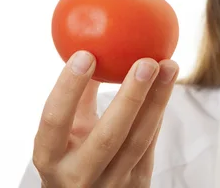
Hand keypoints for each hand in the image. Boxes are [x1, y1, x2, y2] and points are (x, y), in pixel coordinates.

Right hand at [32, 50, 178, 186]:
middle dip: (131, 97)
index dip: (68, 88)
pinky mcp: (137, 186)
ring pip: (139, 140)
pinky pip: (150, 144)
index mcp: (50, 157)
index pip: (54, 121)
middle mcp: (78, 176)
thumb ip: (77, 97)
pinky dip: (157, 112)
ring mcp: (111, 184)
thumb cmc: (72, 156)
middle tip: (147, 62)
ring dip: (157, 100)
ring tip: (169, 66)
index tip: (85, 54)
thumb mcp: (66, 134)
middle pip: (108, 136)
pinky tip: (166, 86)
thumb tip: (92, 46)